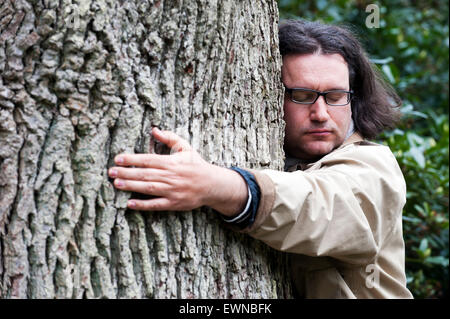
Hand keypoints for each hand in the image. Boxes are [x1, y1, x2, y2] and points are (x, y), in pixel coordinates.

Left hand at [109, 127, 247, 215]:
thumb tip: (154, 130)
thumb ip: (169, 138)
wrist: (212, 184)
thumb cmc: (195, 164)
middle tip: (111, 172)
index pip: (148, 160)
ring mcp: (172, 191)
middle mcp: (171, 176)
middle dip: (127, 172)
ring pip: (148, 188)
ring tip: (116, 184)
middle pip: (145, 174)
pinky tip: (130, 204)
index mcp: (172, 162)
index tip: (118, 158)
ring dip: (131, 186)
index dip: (132, 159)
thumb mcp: (185, 147)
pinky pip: (156, 205)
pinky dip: (143, 205)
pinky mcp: (174, 203)